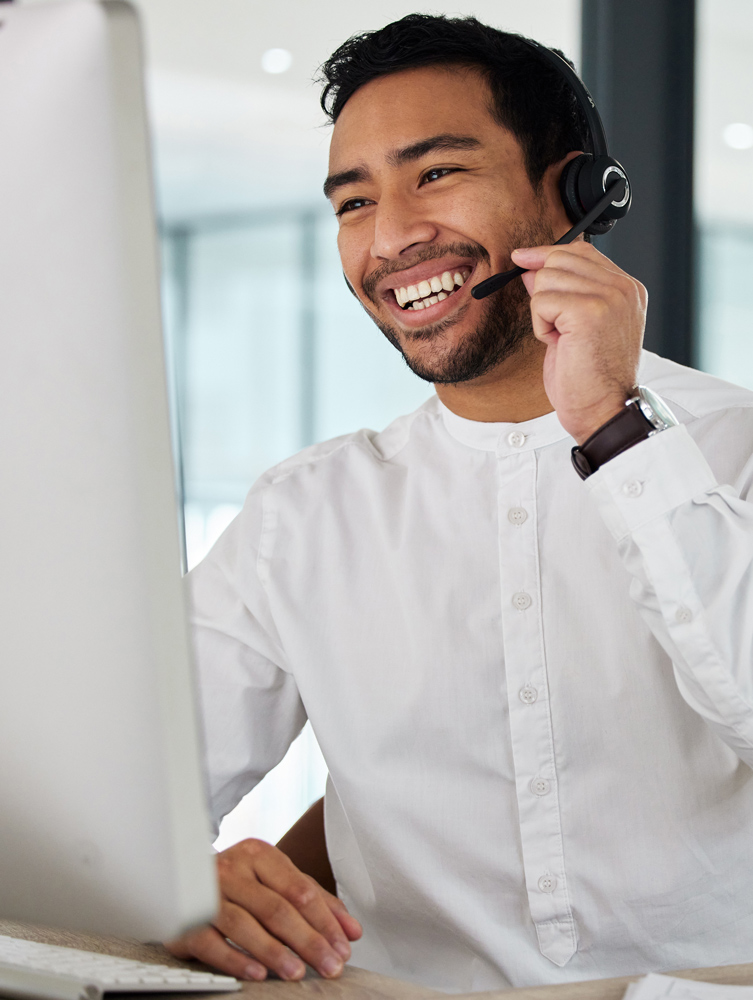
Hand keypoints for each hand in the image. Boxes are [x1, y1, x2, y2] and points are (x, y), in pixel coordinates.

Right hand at [166, 839, 361, 981]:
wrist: (181, 881)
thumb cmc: (239, 885)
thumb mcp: (277, 883)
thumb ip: (315, 903)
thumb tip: (351, 930)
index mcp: (259, 855)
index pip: (300, 889)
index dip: (325, 920)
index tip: (343, 947)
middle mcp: (233, 870)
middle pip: (276, 908)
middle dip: (308, 940)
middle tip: (330, 966)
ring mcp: (207, 894)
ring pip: (245, 925)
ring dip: (275, 952)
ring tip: (298, 973)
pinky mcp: (186, 920)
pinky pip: (213, 943)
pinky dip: (236, 960)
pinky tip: (258, 973)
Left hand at [512, 241, 646, 443]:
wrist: (602, 410)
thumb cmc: (589, 377)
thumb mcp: (577, 326)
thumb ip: (563, 293)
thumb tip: (530, 268)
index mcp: (627, 289)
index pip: (581, 252)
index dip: (547, 254)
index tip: (524, 259)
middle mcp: (623, 288)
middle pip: (560, 259)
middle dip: (543, 290)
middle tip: (554, 325)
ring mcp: (609, 297)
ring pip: (547, 278)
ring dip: (543, 313)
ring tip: (562, 339)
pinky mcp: (589, 311)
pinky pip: (541, 301)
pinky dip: (541, 325)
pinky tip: (558, 344)